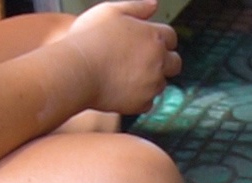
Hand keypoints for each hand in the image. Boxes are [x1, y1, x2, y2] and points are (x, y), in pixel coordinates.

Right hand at [55, 0, 180, 115]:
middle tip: (142, 61)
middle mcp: (159, 61)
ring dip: (149, 80)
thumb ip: (136, 7)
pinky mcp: (142, 104)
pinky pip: (148, 103)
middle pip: (175, 63)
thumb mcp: (110, 11)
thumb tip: (155, 5)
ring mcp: (152, 84)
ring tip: (124, 75)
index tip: (145, 43)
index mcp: (154, 36)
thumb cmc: (89, 38)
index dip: (159, 39)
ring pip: (160, 84)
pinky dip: (138, 98)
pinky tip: (121, 90)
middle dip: (164, 62)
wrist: (76, 71)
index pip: (171, 38)